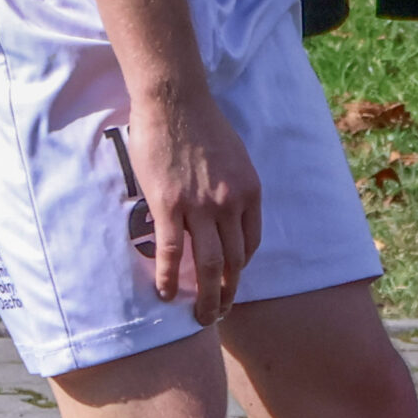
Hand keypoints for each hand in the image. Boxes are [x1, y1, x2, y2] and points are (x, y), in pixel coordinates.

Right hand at [133, 87, 262, 324]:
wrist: (175, 100)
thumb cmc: (202, 124)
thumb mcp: (235, 157)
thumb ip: (233, 187)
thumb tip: (224, 209)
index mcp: (250, 193)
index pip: (251, 243)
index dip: (240, 267)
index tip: (229, 279)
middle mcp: (230, 204)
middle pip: (234, 262)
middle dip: (228, 293)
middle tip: (219, 313)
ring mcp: (201, 207)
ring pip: (208, 265)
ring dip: (206, 297)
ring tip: (200, 318)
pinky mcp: (170, 205)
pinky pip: (173, 251)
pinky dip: (171, 277)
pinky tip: (167, 294)